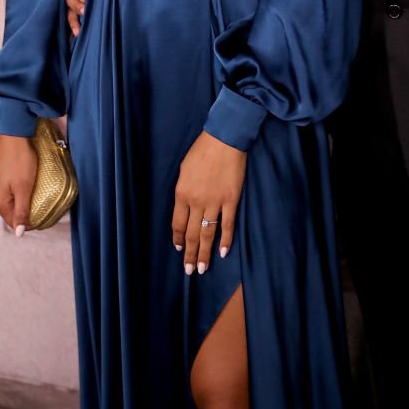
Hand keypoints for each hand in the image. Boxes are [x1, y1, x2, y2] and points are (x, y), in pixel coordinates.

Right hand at [0, 133, 37, 235]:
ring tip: (35, 193)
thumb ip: (22, 211)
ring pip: (8, 200)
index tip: (43, 218)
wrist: (12, 135)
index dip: (29, 223)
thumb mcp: (24, 187)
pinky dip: (15, 190)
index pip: (14, 222)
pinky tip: (24, 182)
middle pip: (10, 211)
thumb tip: (19, 233)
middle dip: (25, 211)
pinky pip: (6, 189)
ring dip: (20, 200)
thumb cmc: (19, 160)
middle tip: (42, 204)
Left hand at [172, 131, 246, 275]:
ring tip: (203, 269)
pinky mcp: (231, 199)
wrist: (225, 138)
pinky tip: (223, 252)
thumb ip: (184, 189)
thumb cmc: (202, 150)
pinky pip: (227, 224)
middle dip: (190, 254)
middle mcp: (196, 201)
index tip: (179, 249)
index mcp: (182, 193)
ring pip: (208, 233)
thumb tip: (186, 205)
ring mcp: (214, 202)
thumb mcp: (184, 169)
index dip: (178, 238)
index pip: (177, 224)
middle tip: (190, 270)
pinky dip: (225, 239)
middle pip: (191, 233)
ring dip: (205, 253)